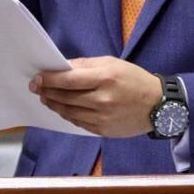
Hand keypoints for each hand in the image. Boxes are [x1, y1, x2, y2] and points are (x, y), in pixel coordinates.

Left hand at [29, 56, 161, 136]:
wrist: (158, 105)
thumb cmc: (134, 79)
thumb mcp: (112, 63)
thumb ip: (86, 65)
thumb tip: (63, 67)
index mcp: (105, 78)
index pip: (69, 80)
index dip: (50, 79)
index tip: (37, 78)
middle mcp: (102, 99)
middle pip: (66, 97)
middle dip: (47, 91)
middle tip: (36, 87)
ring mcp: (102, 117)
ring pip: (69, 112)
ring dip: (54, 104)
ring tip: (46, 97)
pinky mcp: (103, 130)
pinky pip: (78, 122)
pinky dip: (67, 115)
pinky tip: (62, 108)